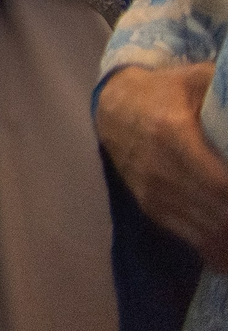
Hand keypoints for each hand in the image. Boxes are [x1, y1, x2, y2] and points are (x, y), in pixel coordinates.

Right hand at [100, 63, 227, 270]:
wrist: (114, 109)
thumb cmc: (165, 91)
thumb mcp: (199, 81)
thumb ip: (225, 94)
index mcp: (172, 134)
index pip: (221, 184)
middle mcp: (160, 171)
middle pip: (219, 214)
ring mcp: (153, 194)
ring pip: (208, 233)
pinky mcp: (151, 208)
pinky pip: (193, 239)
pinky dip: (220, 250)